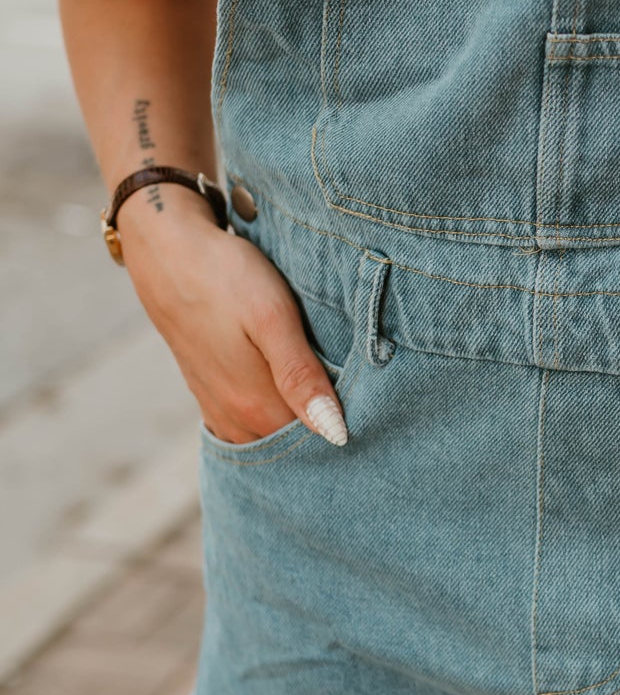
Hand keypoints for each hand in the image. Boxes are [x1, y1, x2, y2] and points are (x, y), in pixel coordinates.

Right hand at [118, 191, 346, 446]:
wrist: (166, 251)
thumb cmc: (226, 277)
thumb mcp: (272, 318)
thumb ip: (301, 377)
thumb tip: (336, 434)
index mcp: (255, 408)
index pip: (319, 443)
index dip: (351, 427)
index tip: (379, 407)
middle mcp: (235, 419)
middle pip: (294, 443)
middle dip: (328, 428)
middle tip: (364, 399)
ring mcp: (218, 408)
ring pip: (271, 434)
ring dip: (300, 422)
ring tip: (330, 392)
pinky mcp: (209, 391)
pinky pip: (250, 421)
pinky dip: (274, 414)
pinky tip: (292, 390)